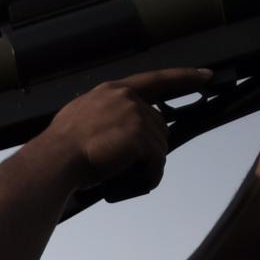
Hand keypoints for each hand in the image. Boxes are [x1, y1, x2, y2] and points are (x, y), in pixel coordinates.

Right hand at [37, 67, 213, 193]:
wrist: (53, 161)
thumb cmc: (59, 149)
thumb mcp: (79, 118)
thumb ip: (101, 115)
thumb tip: (112, 131)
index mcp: (112, 90)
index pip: (156, 80)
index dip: (183, 78)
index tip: (206, 76)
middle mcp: (126, 97)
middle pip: (158, 124)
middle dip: (150, 147)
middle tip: (128, 167)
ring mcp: (135, 115)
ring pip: (159, 144)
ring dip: (147, 164)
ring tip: (124, 177)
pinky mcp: (140, 136)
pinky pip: (157, 161)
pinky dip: (149, 176)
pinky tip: (136, 183)